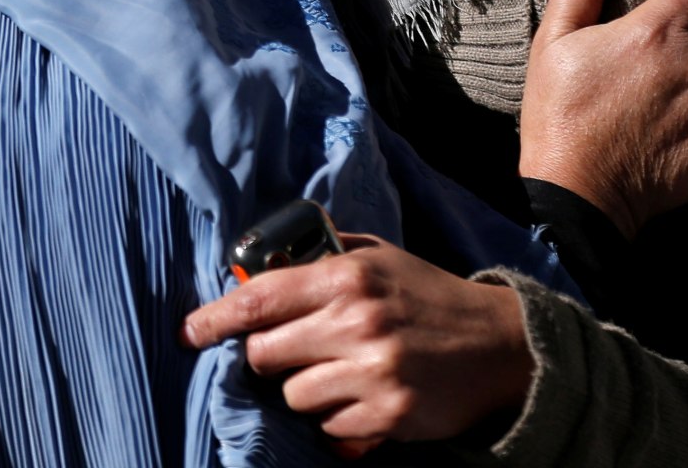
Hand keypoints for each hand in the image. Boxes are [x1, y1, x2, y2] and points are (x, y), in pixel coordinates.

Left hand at [181, 234, 532, 449]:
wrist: (498, 344)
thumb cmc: (426, 295)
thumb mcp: (377, 257)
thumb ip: (320, 258)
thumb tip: (258, 267)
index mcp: (346, 277)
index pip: (259, 299)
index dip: (214, 319)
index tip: (189, 332)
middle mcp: (355, 323)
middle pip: (264, 355)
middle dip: (268, 358)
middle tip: (293, 352)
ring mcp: (372, 373)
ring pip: (293, 397)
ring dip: (305, 391)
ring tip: (339, 375)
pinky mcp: (389, 415)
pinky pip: (329, 430)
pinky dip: (337, 421)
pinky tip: (361, 399)